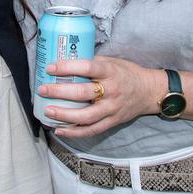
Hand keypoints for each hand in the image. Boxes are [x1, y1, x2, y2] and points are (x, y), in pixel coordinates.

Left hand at [37, 56, 161, 137]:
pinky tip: (60, 130)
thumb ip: (92, 63)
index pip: (87, 68)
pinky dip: (75, 133)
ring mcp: (112, 108)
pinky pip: (92, 130)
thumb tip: (65, 60)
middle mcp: (112, 91)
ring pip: (87, 116)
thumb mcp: (112, 61)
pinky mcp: (113, 122)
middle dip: (60, 92)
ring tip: (48, 111)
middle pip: (83, 93)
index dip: (68, 67)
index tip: (50, 67)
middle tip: (43, 89)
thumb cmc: (126, 73)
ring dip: (64, 115)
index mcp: (111, 71)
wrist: (149, 91)